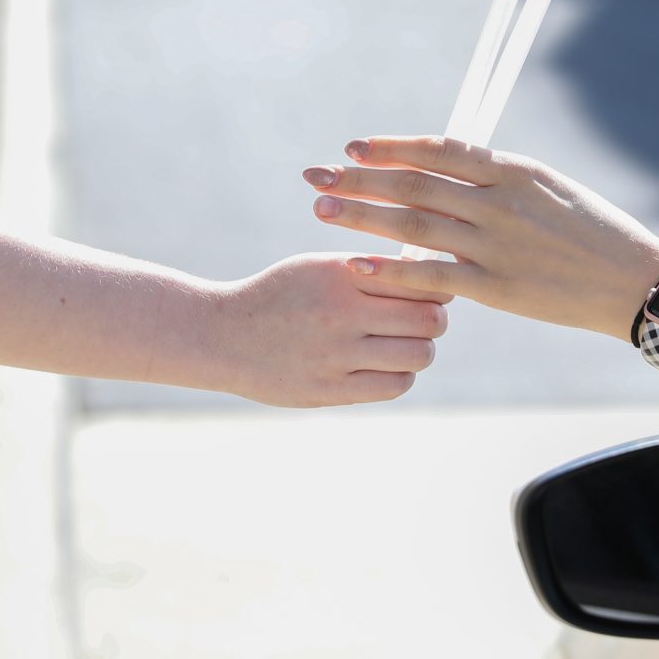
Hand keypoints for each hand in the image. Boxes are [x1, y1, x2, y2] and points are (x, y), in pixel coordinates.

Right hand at [207, 253, 449, 406]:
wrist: (222, 335)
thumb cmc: (280, 295)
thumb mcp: (318, 268)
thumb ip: (367, 270)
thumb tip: (426, 274)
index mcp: (341, 275)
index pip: (417, 281)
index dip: (435, 287)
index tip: (431, 292)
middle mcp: (342, 314)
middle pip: (428, 321)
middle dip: (435, 320)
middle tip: (425, 320)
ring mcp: (336, 356)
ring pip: (418, 356)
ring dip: (420, 350)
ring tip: (405, 344)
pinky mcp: (330, 390)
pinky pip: (393, 385)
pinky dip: (401, 375)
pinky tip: (386, 366)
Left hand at [300, 137, 658, 339]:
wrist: (637, 282)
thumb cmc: (598, 236)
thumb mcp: (552, 192)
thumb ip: (503, 183)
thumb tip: (461, 172)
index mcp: (513, 170)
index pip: (438, 150)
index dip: (391, 146)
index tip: (354, 147)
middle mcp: (498, 201)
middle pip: (413, 183)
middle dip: (358, 178)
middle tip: (315, 175)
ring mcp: (495, 243)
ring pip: (413, 223)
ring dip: (361, 216)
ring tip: (321, 210)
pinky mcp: (496, 285)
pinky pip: (432, 274)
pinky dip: (390, 269)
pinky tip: (355, 265)